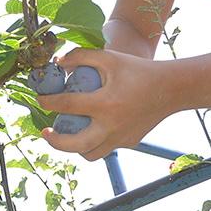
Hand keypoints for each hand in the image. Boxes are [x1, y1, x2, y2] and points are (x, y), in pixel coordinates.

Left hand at [38, 47, 178, 161]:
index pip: (67, 105)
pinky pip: (106, 147)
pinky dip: (95, 141)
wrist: (170, 88)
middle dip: (55, 142)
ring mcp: (121, 138)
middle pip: (75, 145)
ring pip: (91, 154)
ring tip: (68, 134)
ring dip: (75, 147)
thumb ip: (81, 56)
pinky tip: (91, 127)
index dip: (48, 102)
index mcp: (105, 104)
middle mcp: (111, 126)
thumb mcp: (109, 57)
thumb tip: (58, 63)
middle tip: (45, 132)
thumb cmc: (138, 70)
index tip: (40, 100)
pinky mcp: (129, 142)